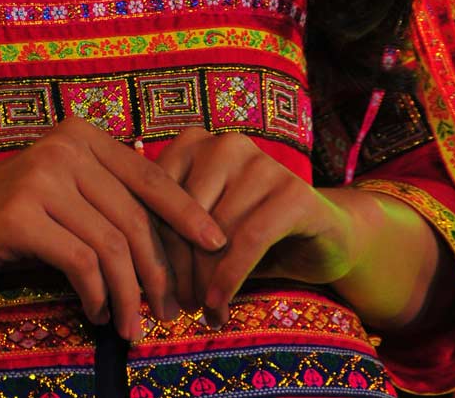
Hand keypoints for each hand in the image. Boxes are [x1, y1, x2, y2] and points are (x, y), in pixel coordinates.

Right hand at [0, 116, 226, 340]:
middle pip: (135, 216)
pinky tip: (94, 313)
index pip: (150, 177)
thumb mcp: (60, 196)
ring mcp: (40, 177)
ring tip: (133, 326)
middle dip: (158, 270)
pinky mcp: (20, 215)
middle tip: (168, 311)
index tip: (217, 246)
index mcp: (79, 135)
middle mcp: (63, 146)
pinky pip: (80, 262)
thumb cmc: (3, 221)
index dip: (187, 214)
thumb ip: (105, 200)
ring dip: (129, 294)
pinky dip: (96, 295)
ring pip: (112, 244)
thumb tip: (173, 238)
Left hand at [152, 128, 356, 327]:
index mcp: (194, 142)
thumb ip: (172, 234)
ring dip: (203, 280)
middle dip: (176, 268)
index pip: (155, 197)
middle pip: (182, 214)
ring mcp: (262, 162)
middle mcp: (226, 143)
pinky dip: (229, 278)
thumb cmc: (251, 234)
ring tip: (201, 311)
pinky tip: (219, 306)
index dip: (150, 247)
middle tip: (176, 307)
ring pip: (214, 229)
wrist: (326, 236)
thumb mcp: (204, 231)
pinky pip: (249, 239)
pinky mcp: (293, 190)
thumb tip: (128, 274)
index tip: (149, 289)